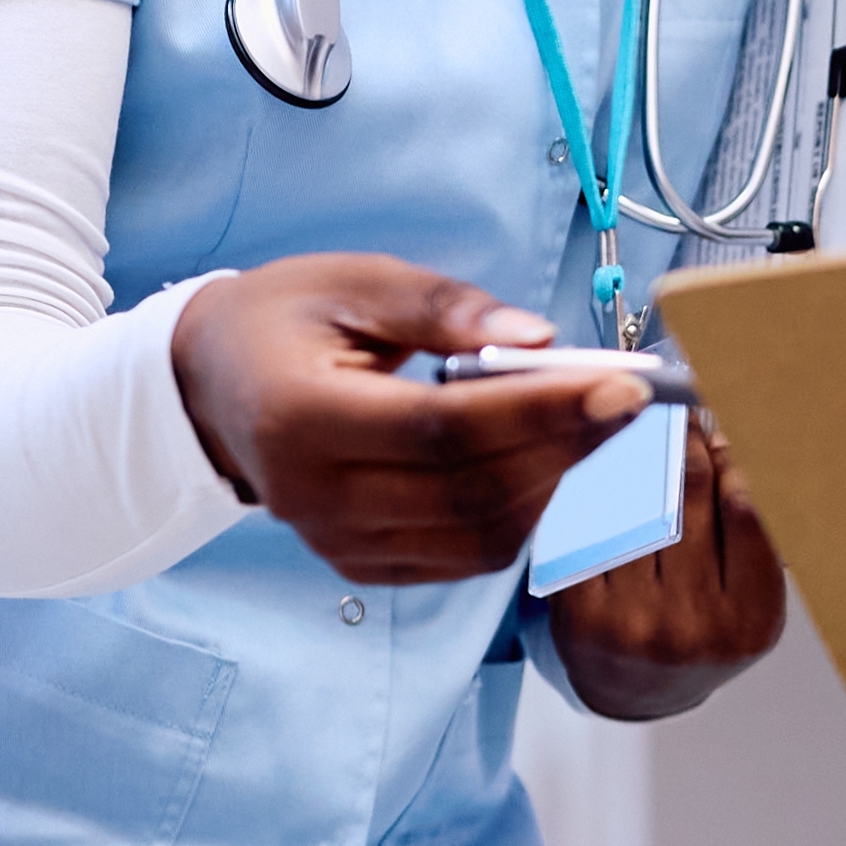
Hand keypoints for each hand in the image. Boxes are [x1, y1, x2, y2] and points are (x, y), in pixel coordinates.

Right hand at [167, 255, 637, 584]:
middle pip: (468, 492)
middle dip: (565, 447)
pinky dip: (520, 514)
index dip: (539, 412)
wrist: (216, 385)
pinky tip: (543, 461)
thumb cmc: (286, 319)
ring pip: (478, 536)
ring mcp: (336, 541)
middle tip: (629, 401)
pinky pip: (463, 558)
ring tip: (588, 424)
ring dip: (553, 483)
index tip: (618, 385)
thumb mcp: (354, 281)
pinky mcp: (361, 564)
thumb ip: (444, 308)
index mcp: (300, 417)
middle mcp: (313, 497)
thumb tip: (538, 338)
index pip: (442, 430)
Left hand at [541, 423, 787, 719]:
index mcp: (750, 621)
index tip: (717, 426)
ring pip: (637, 504)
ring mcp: (635, 623)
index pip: (744, 509)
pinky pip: (594, 528)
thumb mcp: (747, 596)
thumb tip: (724, 440)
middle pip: (691, 499)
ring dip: (641, 456)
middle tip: (680, 413)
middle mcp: (695, 627)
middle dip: (685, 444)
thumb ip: (749, 531)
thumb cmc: (699, 633)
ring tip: (646, 430)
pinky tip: (608, 467)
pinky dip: (600, 489)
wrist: (636, 693)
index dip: (728, 456)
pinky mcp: (582, 613)